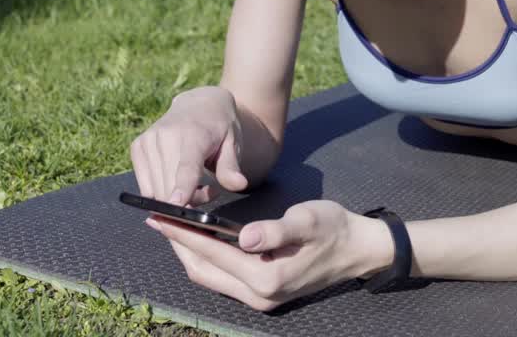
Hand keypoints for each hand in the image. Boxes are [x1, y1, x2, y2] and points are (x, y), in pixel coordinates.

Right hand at [130, 86, 248, 206]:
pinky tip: (177, 181)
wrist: (198, 104)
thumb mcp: (232, 144)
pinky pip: (146, 188)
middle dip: (189, 203)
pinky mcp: (137, 147)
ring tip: (195, 184)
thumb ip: (231, 167)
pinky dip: (160, 193)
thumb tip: (239, 184)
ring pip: (156, 192)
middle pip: (170, 188)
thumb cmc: (218, 128)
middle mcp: (166, 136)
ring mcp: (148, 141)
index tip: (176, 205)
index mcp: (194, 135)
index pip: (186, 166)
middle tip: (208, 191)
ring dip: (175, 200)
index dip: (182, 188)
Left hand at [147, 199, 384, 311]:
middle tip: (157, 220)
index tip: (160, 217)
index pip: (212, 253)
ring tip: (172, 228)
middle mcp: (259, 294)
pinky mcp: (263, 294)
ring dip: (190, 254)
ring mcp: (260, 298)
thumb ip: (275, 230)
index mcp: (266, 277)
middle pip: (203, 271)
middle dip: (179, 246)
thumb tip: (243, 237)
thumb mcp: (308, 221)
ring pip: (210, 277)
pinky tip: (200, 241)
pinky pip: (223, 279)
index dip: (183, 235)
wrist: (359, 250)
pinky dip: (207, 260)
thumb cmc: (334, 229)